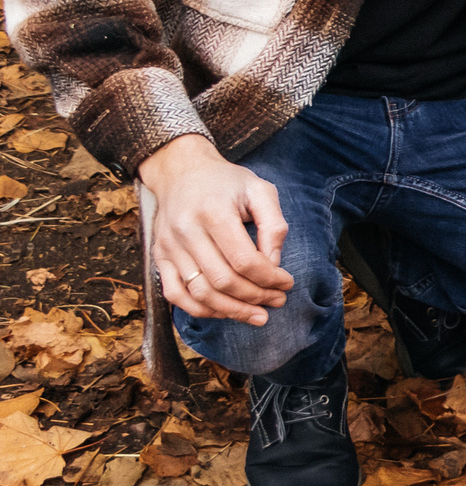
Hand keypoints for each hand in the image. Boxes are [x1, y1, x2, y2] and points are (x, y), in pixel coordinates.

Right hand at [137, 134, 292, 324]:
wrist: (181, 171)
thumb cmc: (226, 182)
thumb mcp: (260, 190)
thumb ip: (273, 225)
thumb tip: (274, 263)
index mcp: (214, 212)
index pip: (244, 261)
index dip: (269, 279)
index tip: (287, 283)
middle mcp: (186, 232)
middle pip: (223, 281)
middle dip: (255, 298)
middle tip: (277, 302)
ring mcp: (168, 246)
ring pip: (200, 293)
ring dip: (231, 311)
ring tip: (257, 315)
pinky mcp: (158, 257)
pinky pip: (175, 295)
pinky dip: (201, 309)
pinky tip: (225, 311)